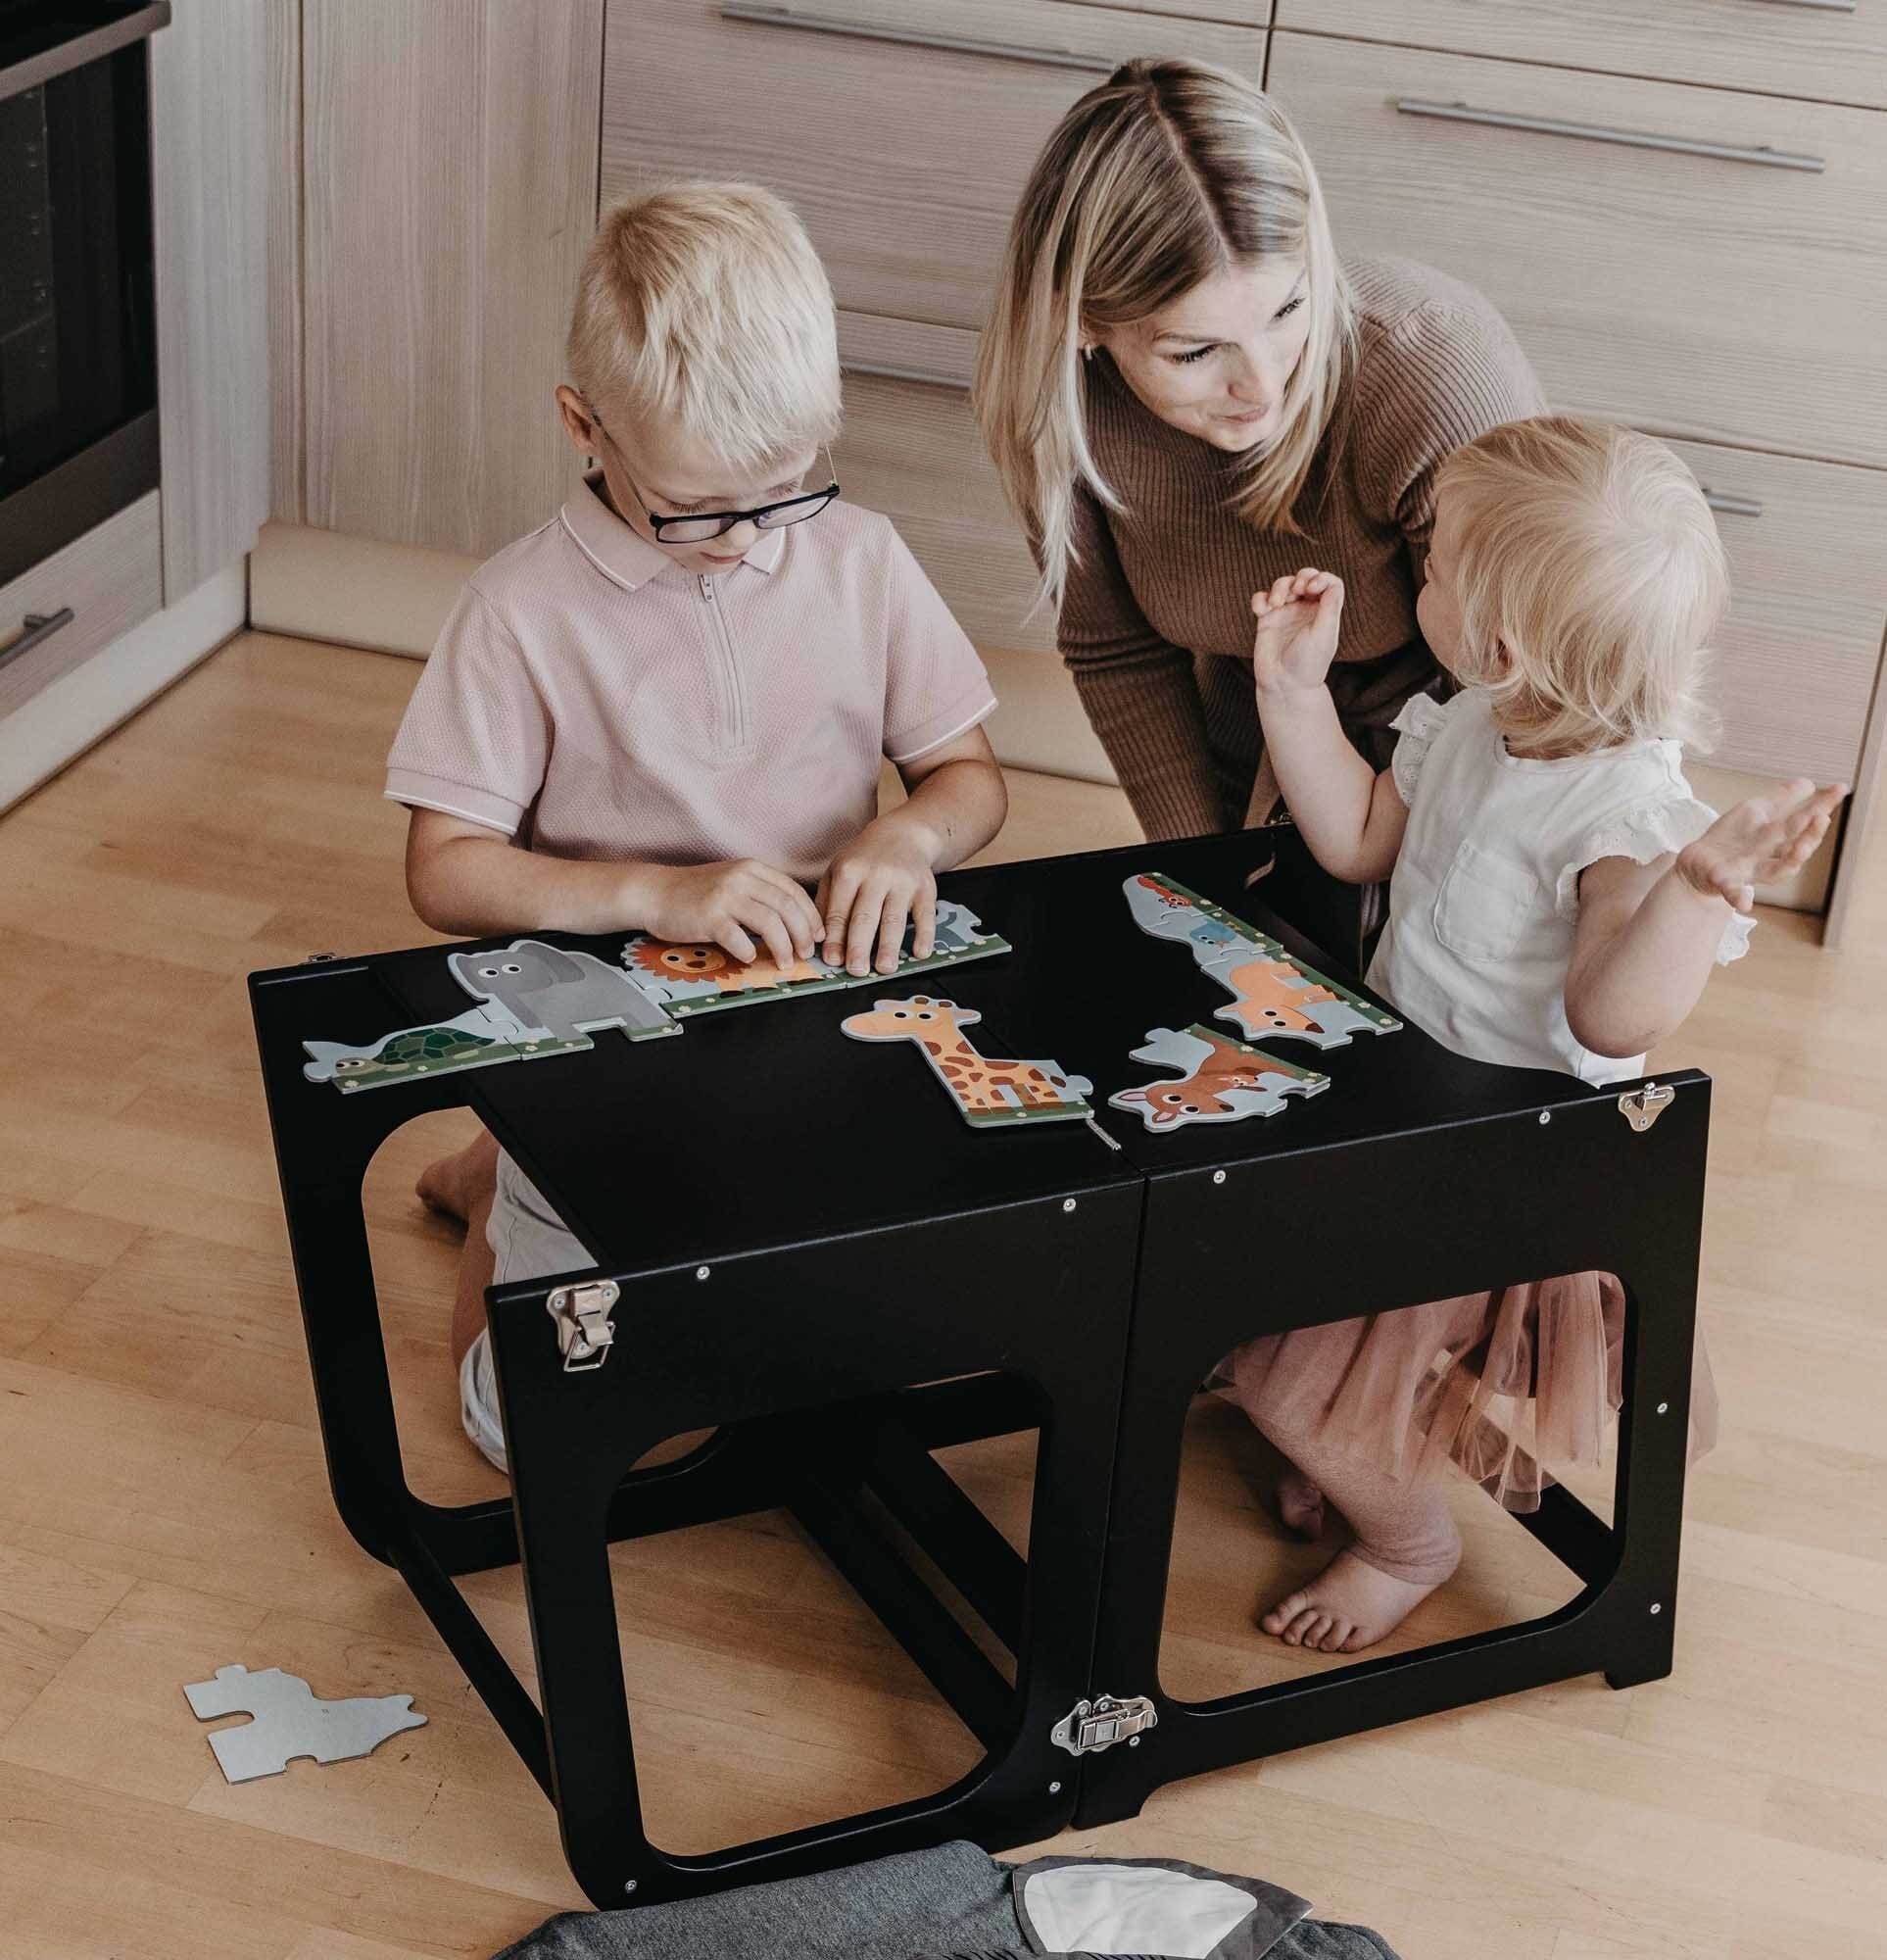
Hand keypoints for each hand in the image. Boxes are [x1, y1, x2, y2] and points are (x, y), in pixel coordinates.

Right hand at [635, 859, 822, 968]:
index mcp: (752, 869)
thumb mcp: (732, 882)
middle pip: (787, 908)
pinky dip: (749, 952)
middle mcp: (742, 878)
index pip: (794, 891)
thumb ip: (760, 895)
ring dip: (783, 947)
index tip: (818, 935)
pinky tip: (748, 958)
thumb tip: (794, 922)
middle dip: (803, 935)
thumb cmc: (694, 893)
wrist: (654, 892)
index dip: (811, 916)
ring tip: (785, 962)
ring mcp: (725, 896)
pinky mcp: (709, 917)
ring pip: (770, 923)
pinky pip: (739, 939)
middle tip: (806, 953)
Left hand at [817, 817, 938, 975]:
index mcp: (849, 871)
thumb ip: (826, 902)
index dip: (835, 938)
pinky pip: (926, 915)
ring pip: (894, 919)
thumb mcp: (837, 870)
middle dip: (860, 946)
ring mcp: (903, 881)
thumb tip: (818, 940)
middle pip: (866, 916)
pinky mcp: (926, 887)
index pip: (840, 911)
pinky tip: (919, 953)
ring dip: (889, 946)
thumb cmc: (864, 859)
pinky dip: (924, 935)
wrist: (903, 834)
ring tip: (884, 968)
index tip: (832, 960)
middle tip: (856, 970)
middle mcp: (876, 874)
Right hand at [1251, 568, 1344, 700]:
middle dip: (1301, 577)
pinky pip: (1262, 599)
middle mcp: (1307, 610)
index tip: (1312, 589)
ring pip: (1283, 584)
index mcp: (1325, 612)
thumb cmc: (1308, 662)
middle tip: (1298, 590)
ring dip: (1279, 587)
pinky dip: (1260, 599)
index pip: (1328, 583)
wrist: (1284, 684)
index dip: (1321, 578)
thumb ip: (1330, 606)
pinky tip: (1262, 610)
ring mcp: (1286, 613)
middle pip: (1306, 577)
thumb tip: (1330, 582)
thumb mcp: (1324, 634)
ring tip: (1277, 604)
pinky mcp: (1267, 620)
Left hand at [1676, 779, 1846, 912]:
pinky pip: (1733, 891)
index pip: (1804, 824)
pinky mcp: (1723, 881)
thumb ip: (1781, 800)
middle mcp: (1768, 857)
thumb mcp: (1755, 812)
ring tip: (1800, 849)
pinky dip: (1739, 897)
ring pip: (1775, 871)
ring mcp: (1748, 871)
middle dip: (1810, 835)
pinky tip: (1745, 904)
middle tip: (1821, 818)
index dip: (1822, 807)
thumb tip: (1808, 783)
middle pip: (1795, 848)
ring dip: (1790, 861)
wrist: (1696, 861)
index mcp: (1777, 839)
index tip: (1840, 789)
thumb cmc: (1733, 838)